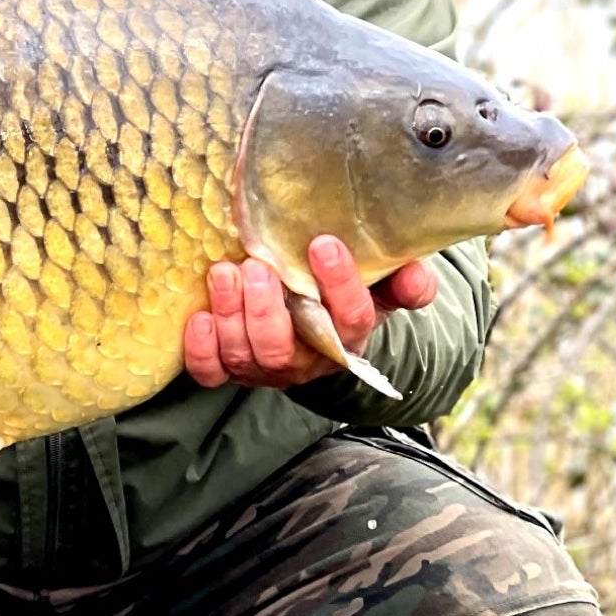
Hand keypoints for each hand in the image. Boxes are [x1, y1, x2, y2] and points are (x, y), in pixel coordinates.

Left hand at [182, 235, 437, 389]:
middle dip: (266, 309)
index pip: (352, 319)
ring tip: (225, 272)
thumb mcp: (375, 282)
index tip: (323, 243)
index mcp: (347, 336)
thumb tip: (416, 275)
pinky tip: (199, 317)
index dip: (340, 284)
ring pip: (245, 356)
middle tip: (257, 266)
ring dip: (231, 315)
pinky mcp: (228, 368)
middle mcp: (306, 359)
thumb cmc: (337, 291)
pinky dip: (201, 348)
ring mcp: (264, 367)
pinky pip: (210, 372)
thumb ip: (400, 278)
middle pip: (284, 349)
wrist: (307, 319)